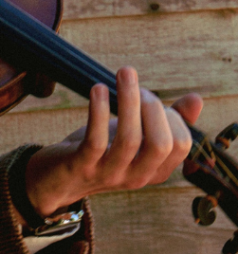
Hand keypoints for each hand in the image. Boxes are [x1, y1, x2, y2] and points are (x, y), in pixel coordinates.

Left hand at [22, 66, 200, 218]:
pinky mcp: (82, 166)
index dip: (170, 117)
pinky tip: (98, 89)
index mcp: (155, 170)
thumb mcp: (134, 137)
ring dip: (128, 101)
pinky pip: (96, 141)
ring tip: (124, 73)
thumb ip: (164, 122)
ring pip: (129, 140)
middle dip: (152, 107)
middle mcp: (137, 177)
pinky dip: (98, 111)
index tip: (149, 99)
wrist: (56, 180)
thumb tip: (197, 99)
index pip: (181, 145)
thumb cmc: (99, 153)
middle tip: (136, 84)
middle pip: (160, 144)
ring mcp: (109, 174)